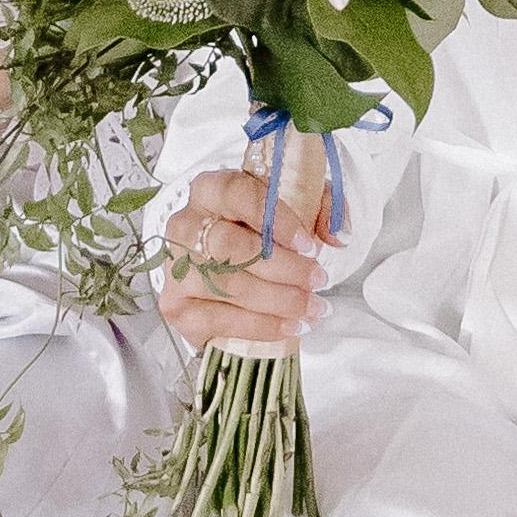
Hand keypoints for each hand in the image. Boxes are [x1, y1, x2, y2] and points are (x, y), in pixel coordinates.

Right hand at [156, 161, 329, 351]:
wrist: (228, 270)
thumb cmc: (262, 233)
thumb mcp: (296, 206)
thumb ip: (321, 209)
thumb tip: (339, 236)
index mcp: (210, 189)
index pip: (236, 192)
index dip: (273, 218)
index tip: (307, 243)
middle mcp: (184, 225)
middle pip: (231, 245)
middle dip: (283, 268)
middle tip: (318, 280)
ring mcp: (176, 268)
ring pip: (228, 285)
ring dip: (277, 300)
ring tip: (312, 307)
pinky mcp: (177, 306)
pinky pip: (220, 319)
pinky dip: (260, 326)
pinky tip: (289, 327)